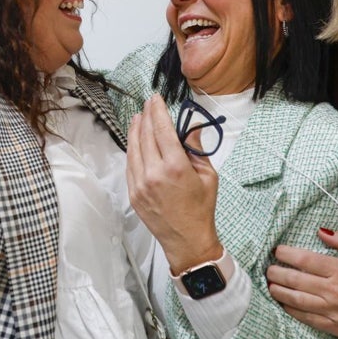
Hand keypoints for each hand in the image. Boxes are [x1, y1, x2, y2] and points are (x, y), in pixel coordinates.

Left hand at [127, 94, 221, 271]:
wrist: (187, 240)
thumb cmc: (201, 207)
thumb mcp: (208, 175)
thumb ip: (196, 148)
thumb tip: (190, 125)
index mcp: (175, 167)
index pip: (162, 129)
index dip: (157, 111)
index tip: (156, 98)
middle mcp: (154, 173)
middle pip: (145, 135)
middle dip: (146, 116)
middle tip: (148, 103)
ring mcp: (140, 184)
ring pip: (133, 148)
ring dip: (135, 129)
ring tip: (138, 116)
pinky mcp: (133, 192)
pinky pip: (130, 164)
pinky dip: (132, 148)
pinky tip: (135, 139)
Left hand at [265, 228, 337, 338]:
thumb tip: (322, 231)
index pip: (306, 260)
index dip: (287, 255)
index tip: (277, 251)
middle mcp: (334, 291)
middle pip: (296, 280)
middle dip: (277, 273)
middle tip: (268, 269)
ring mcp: (332, 310)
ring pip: (296, 300)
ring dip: (279, 292)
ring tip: (270, 285)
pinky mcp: (332, 326)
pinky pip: (306, 318)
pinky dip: (291, 310)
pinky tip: (284, 303)